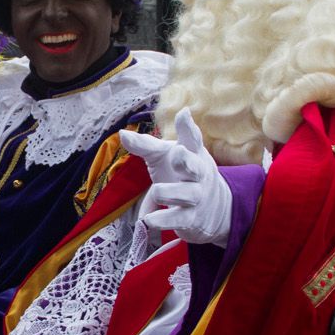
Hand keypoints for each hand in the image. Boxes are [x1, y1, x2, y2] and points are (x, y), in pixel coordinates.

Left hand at [125, 111, 230, 245]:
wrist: (212, 208)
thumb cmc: (181, 173)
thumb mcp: (165, 156)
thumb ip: (145, 145)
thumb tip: (122, 134)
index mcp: (192, 153)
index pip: (192, 138)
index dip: (187, 127)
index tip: (183, 114)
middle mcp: (198, 173)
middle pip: (196, 166)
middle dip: (187, 161)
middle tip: (178, 153)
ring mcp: (196, 196)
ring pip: (187, 195)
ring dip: (169, 193)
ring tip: (156, 191)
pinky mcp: (191, 218)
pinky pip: (178, 219)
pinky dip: (163, 220)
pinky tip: (148, 220)